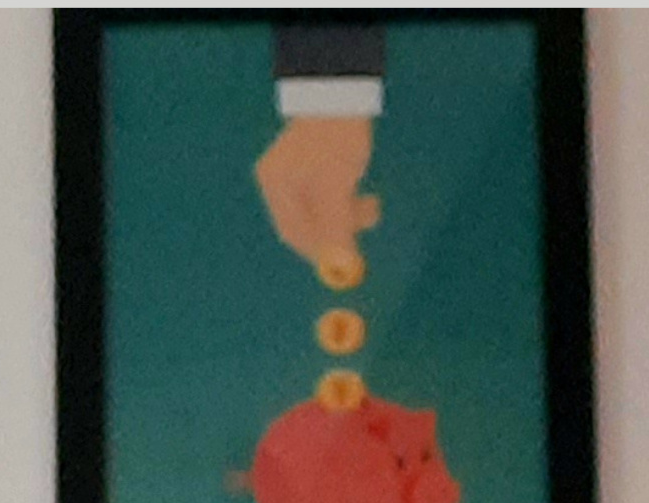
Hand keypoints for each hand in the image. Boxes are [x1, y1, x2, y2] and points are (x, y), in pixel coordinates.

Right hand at [253, 115, 380, 277]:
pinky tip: (362, 188)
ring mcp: (293, 168)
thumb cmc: (336, 137)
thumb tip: (342, 270)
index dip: (321, 252)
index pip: (295, 233)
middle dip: (339, 230)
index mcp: (276, 186)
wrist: (344, 86)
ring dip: (348, 212)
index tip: (347, 262)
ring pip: (321, 206)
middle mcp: (279, 180)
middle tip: (365, 229)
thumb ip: (337, 230)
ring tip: (372, 205)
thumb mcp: (337, 189)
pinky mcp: (310, 159)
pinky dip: (345, 196)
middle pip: (308, 221)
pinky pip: (326, 190)